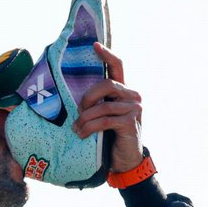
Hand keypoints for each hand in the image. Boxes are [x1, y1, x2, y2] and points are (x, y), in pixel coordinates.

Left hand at [74, 43, 144, 172]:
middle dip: (88, 97)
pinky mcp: (131, 123)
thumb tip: (73, 98)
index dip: (107, 54)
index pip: (118, 66)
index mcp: (124, 91)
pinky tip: (83, 135)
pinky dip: (90, 128)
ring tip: (77, 129)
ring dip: (85, 118)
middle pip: (107, 84)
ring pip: (103, 106)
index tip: (94, 45)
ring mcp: (134, 109)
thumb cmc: (111, 137)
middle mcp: (133, 96)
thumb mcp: (103, 116)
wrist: (126, 161)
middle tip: (79, 112)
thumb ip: (97, 104)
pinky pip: (105, 120)